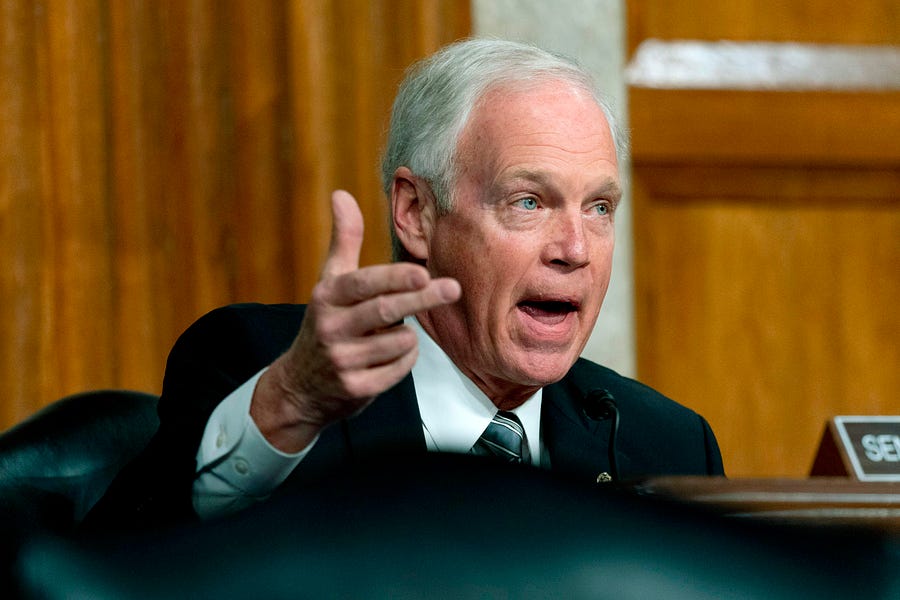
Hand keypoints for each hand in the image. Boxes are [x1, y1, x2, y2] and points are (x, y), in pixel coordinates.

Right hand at [251, 190, 460, 451]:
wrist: (301, 387)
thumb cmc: (327, 323)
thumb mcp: (330, 282)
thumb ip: (343, 240)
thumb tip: (341, 194)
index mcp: (327, 297)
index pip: (363, 284)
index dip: (394, 279)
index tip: (422, 273)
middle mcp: (331, 328)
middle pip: (385, 311)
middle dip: (422, 299)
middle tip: (453, 288)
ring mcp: (342, 360)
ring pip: (399, 342)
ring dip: (407, 336)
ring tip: (391, 335)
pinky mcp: (356, 388)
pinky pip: (399, 368)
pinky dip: (404, 359)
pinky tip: (389, 356)